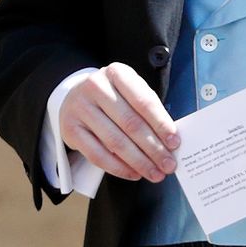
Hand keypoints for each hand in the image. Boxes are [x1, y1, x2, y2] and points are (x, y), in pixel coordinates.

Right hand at [59, 62, 179, 182]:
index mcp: (117, 73)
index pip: (144, 101)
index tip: (175, 142)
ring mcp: (81, 108)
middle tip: (169, 164)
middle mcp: (96, 87)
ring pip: (115, 142)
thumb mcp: (130, 91)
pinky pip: (97, 155)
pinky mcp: (71, 130)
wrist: (75, 96)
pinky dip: (118, 168)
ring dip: (139, 162)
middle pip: (130, 123)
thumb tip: (169, 140)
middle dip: (153, 148)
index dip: (161, 124)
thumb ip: (148, 110)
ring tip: (155, 173)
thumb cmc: (112, 95)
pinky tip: (134, 174)